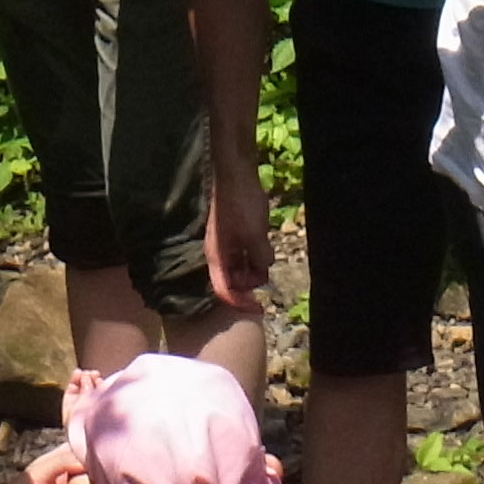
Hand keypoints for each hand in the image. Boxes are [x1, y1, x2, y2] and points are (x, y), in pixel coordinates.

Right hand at [206, 161, 270, 310]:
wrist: (236, 174)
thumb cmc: (241, 203)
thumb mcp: (255, 234)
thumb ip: (260, 257)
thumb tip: (264, 270)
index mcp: (217, 257)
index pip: (224, 290)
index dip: (239, 303)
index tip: (258, 309)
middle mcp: (218, 254)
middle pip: (232, 280)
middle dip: (249, 281)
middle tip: (266, 271)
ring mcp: (225, 243)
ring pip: (239, 267)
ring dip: (254, 267)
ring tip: (266, 254)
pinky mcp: (234, 234)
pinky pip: (244, 253)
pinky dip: (254, 255)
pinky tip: (264, 244)